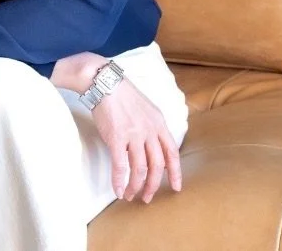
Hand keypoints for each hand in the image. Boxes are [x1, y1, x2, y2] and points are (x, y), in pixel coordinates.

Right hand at [90, 80, 182, 203]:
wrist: (105, 83)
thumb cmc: (123, 95)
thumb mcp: (147, 109)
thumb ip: (152, 128)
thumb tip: (151, 149)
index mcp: (159, 123)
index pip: (172, 152)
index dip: (176, 172)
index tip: (176, 187)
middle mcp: (149, 131)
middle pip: (157, 165)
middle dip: (154, 185)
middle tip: (147, 197)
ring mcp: (133, 135)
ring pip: (140, 169)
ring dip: (136, 186)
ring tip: (131, 196)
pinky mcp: (116, 138)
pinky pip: (120, 166)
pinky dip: (120, 181)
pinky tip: (118, 190)